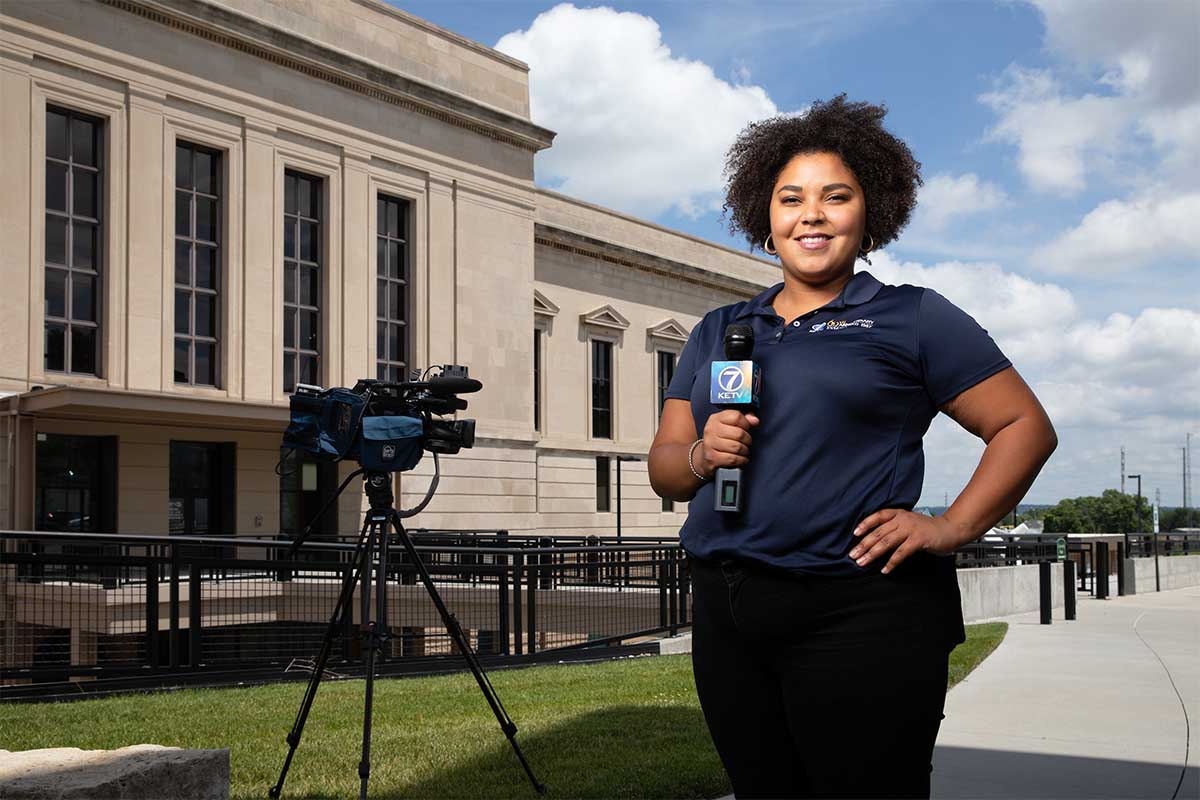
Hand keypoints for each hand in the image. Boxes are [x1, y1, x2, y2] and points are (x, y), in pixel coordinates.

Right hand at [698, 410, 759, 476]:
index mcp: (716, 418)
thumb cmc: (721, 439)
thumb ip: (744, 420)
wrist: (705, 456)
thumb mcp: (730, 425)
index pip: (736, 416)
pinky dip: (741, 460)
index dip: (746, 423)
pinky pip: (733, 459)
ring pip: (737, 447)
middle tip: (746, 442)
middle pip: (739, 433)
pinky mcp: (712, 458)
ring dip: (745, 451)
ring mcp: (710, 444)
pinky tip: (741, 459)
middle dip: (747, 440)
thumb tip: (755, 420)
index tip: (746, 428)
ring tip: (744, 451)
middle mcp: (711, 430)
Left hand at [848, 510, 969, 573]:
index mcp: (898, 514)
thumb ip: (894, 528)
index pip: (878, 516)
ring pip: (886, 542)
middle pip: (878, 532)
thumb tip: (874, 541)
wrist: (950, 529)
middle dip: (863, 545)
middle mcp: (903, 520)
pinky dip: (891, 562)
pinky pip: (901, 553)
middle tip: (852, 555)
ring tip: (862, 563)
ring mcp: (911, 529)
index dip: (865, 524)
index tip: (854, 534)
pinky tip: (885, 570)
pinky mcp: (919, 540)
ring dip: (873, 554)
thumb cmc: (927, 529)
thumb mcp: (908, 522)